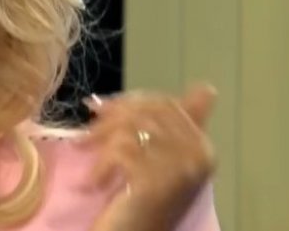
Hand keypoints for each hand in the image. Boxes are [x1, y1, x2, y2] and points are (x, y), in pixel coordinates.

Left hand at [79, 84, 217, 230]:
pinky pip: (121, 152)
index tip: (101, 109)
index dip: (130, 102)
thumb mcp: (155, 157)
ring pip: (133, 128)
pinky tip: (94, 182)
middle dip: (112, 116)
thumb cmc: (141, 202)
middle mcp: (200, 155)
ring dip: (100, 138)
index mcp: (203, 147)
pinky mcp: (156, 182)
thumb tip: (204, 86)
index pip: (167, 103)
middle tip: (88, 130)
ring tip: (84, 151)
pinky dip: (101, 165)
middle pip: (149, 111)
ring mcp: (180, 168)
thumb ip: (167, 122)